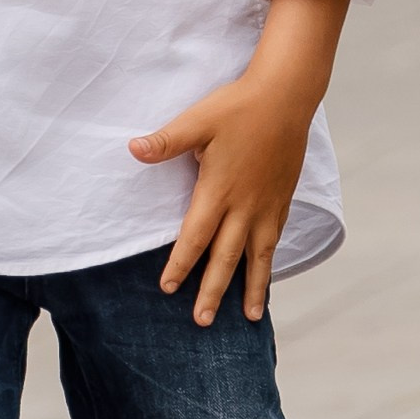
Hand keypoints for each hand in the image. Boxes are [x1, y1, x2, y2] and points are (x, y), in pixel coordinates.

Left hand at [128, 0, 350, 326]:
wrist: (286, 97)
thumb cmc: (238, 107)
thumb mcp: (197, 120)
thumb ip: (166, 141)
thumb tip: (133, 149)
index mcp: (219, 190)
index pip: (195, 237)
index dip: (181, 264)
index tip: (168, 289)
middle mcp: (245, 206)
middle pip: (226, 257)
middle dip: (213, 291)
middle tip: (202, 321)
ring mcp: (267, 205)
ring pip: (257, 256)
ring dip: (251, 287)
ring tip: (248, 318)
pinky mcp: (282, 199)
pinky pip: (274, 240)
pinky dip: (268, 262)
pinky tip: (265, 273)